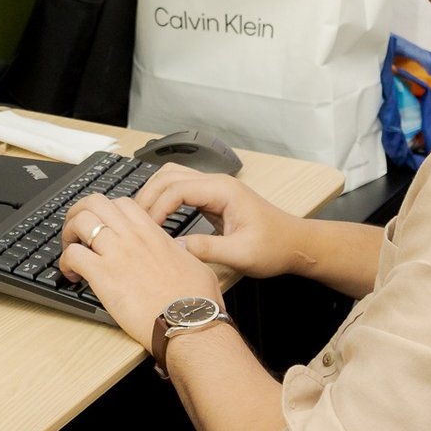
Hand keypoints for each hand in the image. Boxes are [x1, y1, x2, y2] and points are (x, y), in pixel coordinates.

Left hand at [58, 193, 220, 349]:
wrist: (190, 321)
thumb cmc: (196, 300)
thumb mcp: (193, 264)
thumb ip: (179, 252)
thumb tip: (176, 250)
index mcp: (153, 233)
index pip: (122, 203)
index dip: (107, 211)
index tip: (103, 225)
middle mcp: (133, 237)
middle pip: (95, 203)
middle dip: (80, 212)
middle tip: (76, 230)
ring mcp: (117, 253)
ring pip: (80, 222)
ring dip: (69, 234)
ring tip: (70, 251)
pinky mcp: (104, 275)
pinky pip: (73, 255)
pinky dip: (65, 262)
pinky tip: (71, 275)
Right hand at [134, 164, 306, 278]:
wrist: (295, 244)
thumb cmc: (275, 246)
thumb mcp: (240, 254)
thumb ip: (206, 250)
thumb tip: (174, 248)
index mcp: (223, 190)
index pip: (176, 189)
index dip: (156, 208)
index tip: (147, 230)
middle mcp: (216, 183)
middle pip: (168, 176)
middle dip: (148, 197)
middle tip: (135, 223)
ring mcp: (214, 189)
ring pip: (171, 179)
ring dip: (154, 196)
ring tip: (142, 221)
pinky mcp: (212, 199)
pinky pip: (180, 192)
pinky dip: (164, 202)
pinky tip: (157, 220)